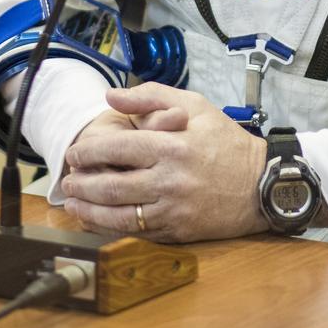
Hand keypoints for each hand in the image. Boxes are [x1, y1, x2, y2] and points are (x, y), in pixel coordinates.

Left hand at [60, 83, 268, 241]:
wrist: (260, 183)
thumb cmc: (226, 141)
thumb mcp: (195, 106)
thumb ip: (152, 96)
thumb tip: (112, 96)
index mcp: (172, 145)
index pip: (116, 148)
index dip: (88, 151)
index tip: (74, 153)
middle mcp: (169, 179)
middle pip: (111, 186)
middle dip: (82, 184)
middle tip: (67, 180)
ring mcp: (173, 208)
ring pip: (118, 214)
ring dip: (88, 211)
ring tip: (73, 203)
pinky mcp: (177, 230)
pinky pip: (136, 232)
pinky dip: (111, 227)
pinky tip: (98, 220)